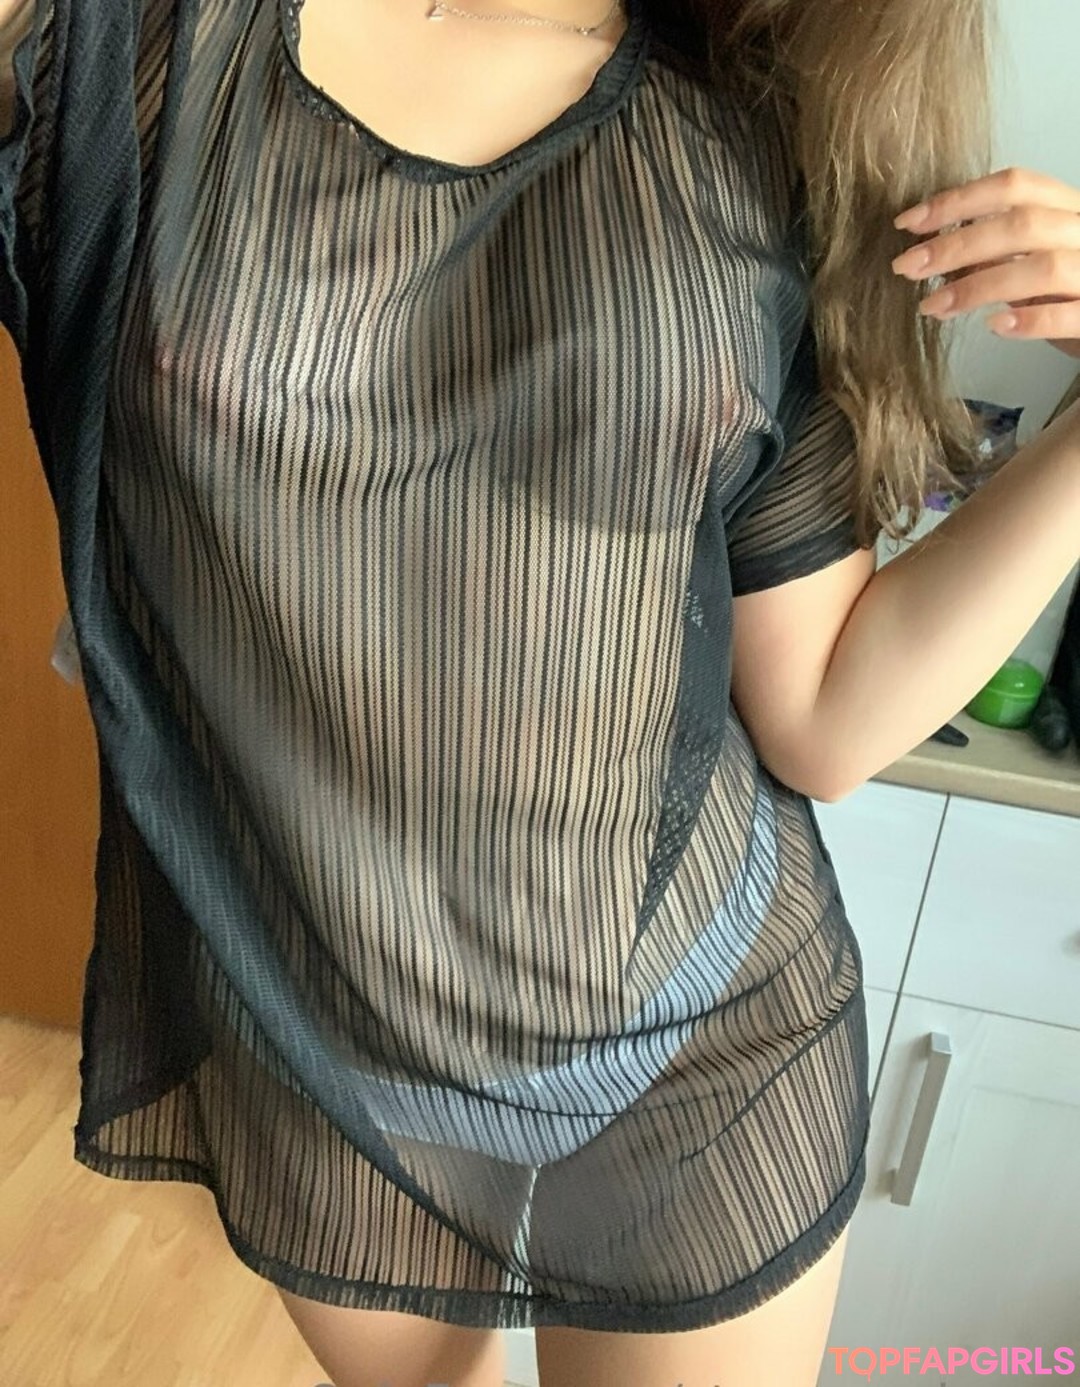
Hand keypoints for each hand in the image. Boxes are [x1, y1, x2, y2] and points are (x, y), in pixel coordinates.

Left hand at [890, 167, 1079, 360]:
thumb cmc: (1073, 291)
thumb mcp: (1034, 265)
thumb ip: (997, 254)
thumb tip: (935, 252)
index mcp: (1070, 208)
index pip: (1014, 185)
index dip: (958, 199)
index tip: (908, 223)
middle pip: (1021, 224)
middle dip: (956, 244)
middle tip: (906, 266)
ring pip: (1042, 268)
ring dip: (978, 286)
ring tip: (932, 306)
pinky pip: (1069, 314)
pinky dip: (1031, 321)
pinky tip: (994, 326)